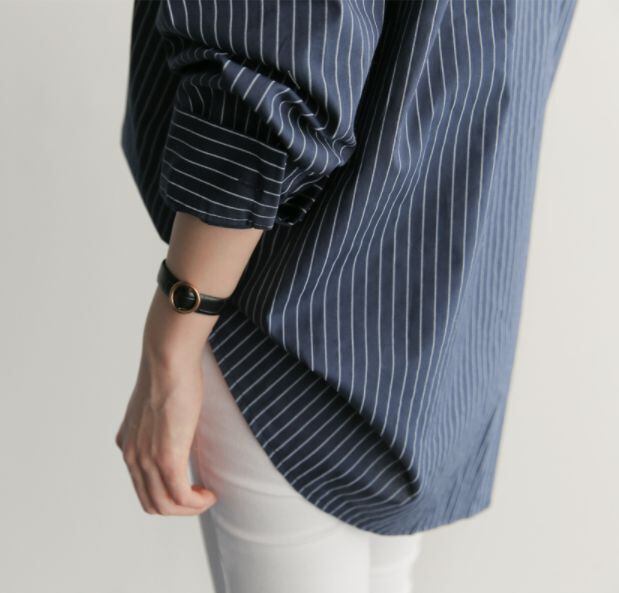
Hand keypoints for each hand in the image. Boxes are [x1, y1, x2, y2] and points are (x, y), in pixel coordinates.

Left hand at [115, 288, 218, 514]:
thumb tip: (179, 424)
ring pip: (165, 506)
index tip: (190, 486)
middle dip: (178, 507)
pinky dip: (196, 502)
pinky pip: (180, 497)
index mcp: (128, 444)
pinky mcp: (166, 459)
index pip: (142, 486)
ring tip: (207, 497)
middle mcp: (132, 456)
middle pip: (151, 503)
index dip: (167, 493)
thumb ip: (161, 421)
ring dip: (189, 508)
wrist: (167, 361)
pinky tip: (209, 494)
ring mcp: (147, 460)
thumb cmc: (169, 373)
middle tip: (201, 496)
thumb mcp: (158, 404)